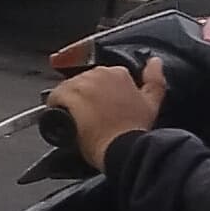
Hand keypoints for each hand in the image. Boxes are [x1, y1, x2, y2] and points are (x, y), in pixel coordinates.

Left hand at [47, 55, 169, 168]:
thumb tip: (155, 61)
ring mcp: (82, 84)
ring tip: (76, 119)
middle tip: (89, 115)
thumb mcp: (152, 103)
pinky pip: (55, 96)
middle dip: (83, 95)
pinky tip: (61, 118)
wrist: (123, 149)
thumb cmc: (135, 130)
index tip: (100, 106)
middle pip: (82, 81)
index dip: (98, 92)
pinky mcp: (68, 96)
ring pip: (67, 88)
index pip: (100, 76)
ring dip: (69, 101)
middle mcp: (99, 74)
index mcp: (119, 73)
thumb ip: (154, 79)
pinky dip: (55, 106)